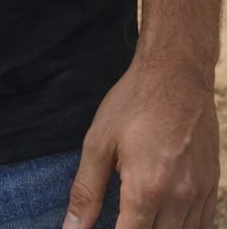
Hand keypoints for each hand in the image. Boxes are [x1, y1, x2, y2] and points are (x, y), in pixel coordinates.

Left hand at [64, 55, 218, 228]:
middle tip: (123, 216)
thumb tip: (71, 228)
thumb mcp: (99, 142)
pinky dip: (185, 228)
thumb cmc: (134, 103)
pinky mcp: (213, 184)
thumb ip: (86, 191)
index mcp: (145, 190)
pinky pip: (204, 225)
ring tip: (141, 216)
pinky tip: (167, 218)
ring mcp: (200, 193)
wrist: (176, 72)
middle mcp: (178, 198)